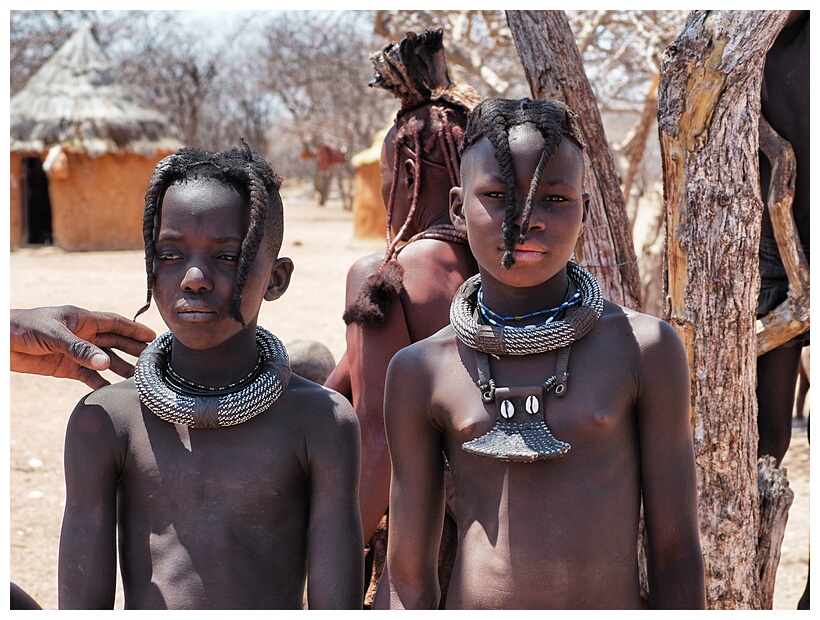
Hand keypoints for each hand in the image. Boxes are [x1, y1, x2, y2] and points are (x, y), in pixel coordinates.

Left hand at [10, 305, 155, 388]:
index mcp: (81, 320)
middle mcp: (82, 335)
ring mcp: (75, 352)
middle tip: (153, 361)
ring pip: (104, 360)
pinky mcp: (65, 368)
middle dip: (133, 350)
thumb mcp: (53, 336)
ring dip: (121, 368)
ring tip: (138, 379)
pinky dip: (100, 383)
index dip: (135, 329)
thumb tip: (106, 363)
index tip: (153, 337)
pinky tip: (113, 390)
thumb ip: (80, 349)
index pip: (115, 323)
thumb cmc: (22, 327)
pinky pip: (88, 376)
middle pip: (114, 342)